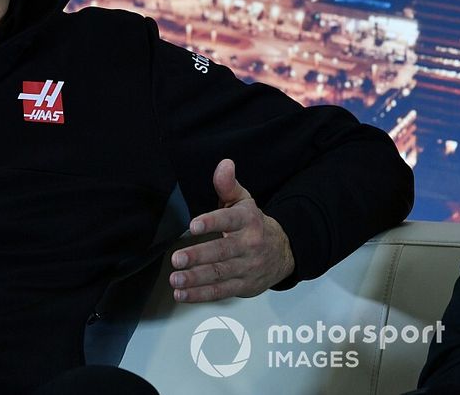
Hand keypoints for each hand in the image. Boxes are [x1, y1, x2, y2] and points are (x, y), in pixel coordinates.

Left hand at [169, 159, 294, 302]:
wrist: (284, 251)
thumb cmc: (253, 224)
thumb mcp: (243, 201)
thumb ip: (228, 185)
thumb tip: (224, 164)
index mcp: (248, 221)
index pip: (229, 220)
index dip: (211, 222)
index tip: (193, 225)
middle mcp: (249, 245)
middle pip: (222, 251)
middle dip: (198, 256)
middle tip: (177, 258)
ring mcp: (247, 268)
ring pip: (220, 274)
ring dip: (195, 279)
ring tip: (175, 279)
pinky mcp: (244, 286)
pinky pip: (221, 291)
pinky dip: (201, 295)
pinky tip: (182, 294)